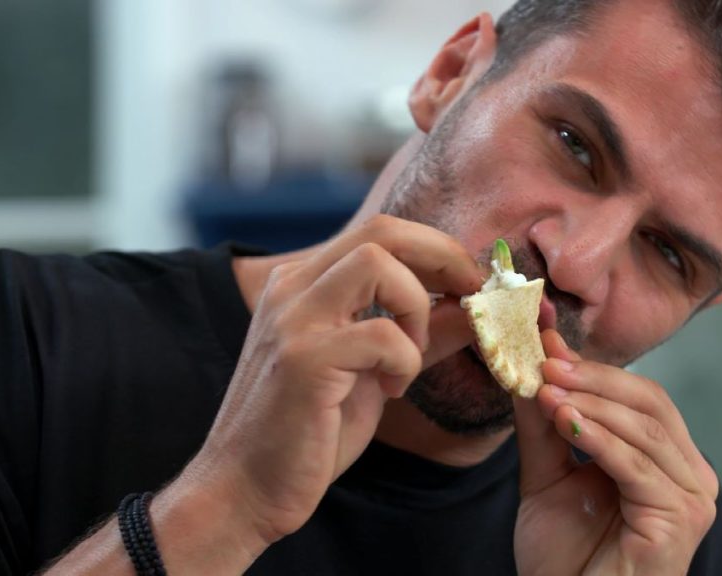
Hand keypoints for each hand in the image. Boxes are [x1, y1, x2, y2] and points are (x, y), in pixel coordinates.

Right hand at [179, 215, 484, 552]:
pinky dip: (404, 362)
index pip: (382, 232)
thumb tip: (475, 307)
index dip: (437, 249)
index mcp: (304, 283)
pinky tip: (390, 392)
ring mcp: (293, 318)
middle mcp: (292, 287)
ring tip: (411, 356)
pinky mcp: (302, 358)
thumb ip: (420, 334)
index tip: (469, 282)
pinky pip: (382, 335)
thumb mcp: (374, 371)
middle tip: (471, 293)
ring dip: (417, 307)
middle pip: (383, 231)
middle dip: (443, 256)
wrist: (246, 488)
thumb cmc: (310, 431)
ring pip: (378, 262)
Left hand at [513, 330, 719, 574]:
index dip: (596, 368)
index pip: (643, 397)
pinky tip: (564, 422)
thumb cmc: (565, 559)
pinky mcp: (679, 521)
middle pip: (651, 403)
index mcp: (670, 461)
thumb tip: (535, 366)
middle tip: (548, 362)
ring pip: (644, 430)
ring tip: (546, 389)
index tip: (547, 344)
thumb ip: (546, 426)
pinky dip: (598, 439)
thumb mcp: (548, 476)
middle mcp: (692, 476)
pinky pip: (636, 466)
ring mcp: (692, 499)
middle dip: (595, 378)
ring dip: (590, 404)